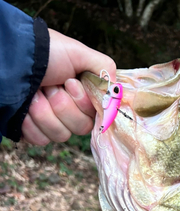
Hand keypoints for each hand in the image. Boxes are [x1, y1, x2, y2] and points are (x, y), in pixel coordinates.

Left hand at [22, 29, 115, 145]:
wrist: (12, 60)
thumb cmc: (45, 53)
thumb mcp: (80, 53)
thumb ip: (106, 71)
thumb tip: (119, 94)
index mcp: (84, 97)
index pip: (98, 117)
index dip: (84, 104)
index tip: (70, 84)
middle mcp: (70, 112)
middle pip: (80, 128)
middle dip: (62, 105)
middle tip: (50, 86)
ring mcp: (52, 123)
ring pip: (61, 135)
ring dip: (45, 112)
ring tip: (35, 93)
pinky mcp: (34, 132)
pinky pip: (41, 139)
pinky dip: (32, 122)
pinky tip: (26, 106)